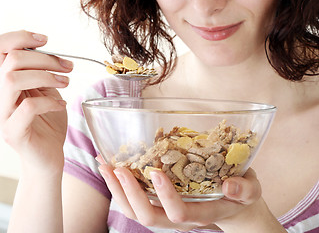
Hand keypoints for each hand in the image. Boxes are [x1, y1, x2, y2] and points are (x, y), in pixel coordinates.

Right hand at [0, 30, 72, 174]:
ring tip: (65, 83)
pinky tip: (61, 104)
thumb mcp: (46, 91)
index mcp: (4, 82)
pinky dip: (50, 101)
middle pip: (10, 61)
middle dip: (45, 59)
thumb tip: (45, 50)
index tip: (45, 40)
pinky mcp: (12, 131)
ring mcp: (1, 114)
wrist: (49, 154)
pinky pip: (28, 107)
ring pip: (12, 80)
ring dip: (46, 76)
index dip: (20, 38)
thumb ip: (40, 72)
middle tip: (67, 67)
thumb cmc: (48, 122)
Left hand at [97, 154, 269, 231]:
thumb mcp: (251, 190)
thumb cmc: (241, 194)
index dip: (165, 196)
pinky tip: (110, 165)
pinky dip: (119, 185)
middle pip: (147, 217)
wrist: (232, 203)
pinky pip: (135, 200)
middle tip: (117, 167)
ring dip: (117, 190)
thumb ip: (246, 189)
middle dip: (129, 194)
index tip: (155, 171)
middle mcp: (180, 217)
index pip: (178, 213)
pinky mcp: (159, 202)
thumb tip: (230, 186)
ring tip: (104, 164)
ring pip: (135, 211)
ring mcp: (167, 211)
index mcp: (201, 213)